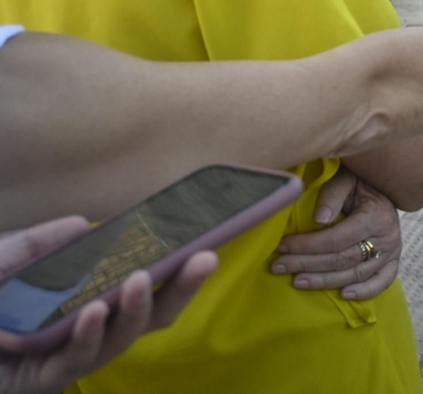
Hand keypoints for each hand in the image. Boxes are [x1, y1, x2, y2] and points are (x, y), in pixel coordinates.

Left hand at [0, 217, 215, 393]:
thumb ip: (33, 246)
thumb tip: (84, 226)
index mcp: (79, 305)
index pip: (138, 288)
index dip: (175, 268)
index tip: (208, 239)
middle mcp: (79, 334)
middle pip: (145, 319)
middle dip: (180, 291)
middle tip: (206, 257)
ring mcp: (60, 361)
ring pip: (116, 344)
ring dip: (133, 312)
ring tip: (140, 280)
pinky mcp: (37, 382)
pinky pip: (72, 364)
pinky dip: (87, 337)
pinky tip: (93, 313)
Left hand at [273, 169, 399, 299]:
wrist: (385, 185)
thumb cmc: (359, 182)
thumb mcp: (346, 180)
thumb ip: (333, 195)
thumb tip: (319, 219)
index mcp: (376, 216)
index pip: (337, 239)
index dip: (308, 245)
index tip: (282, 245)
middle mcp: (387, 237)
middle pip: (342, 259)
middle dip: (307, 263)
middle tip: (279, 265)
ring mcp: (392, 252)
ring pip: (356, 274)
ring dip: (325, 281)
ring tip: (297, 281)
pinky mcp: (393, 261)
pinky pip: (382, 282)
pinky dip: (365, 291)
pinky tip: (343, 295)